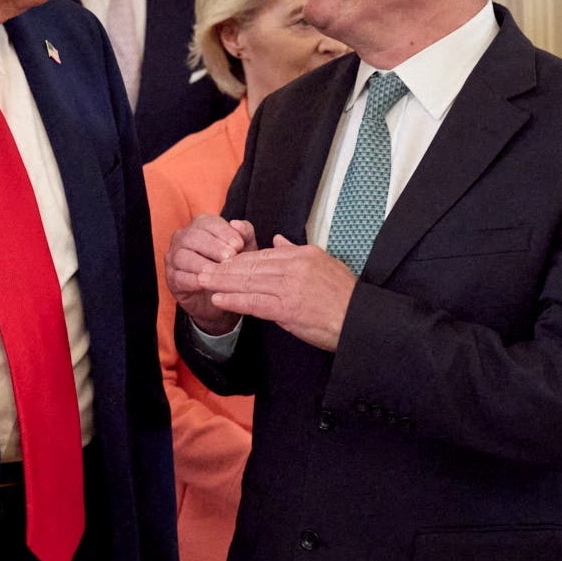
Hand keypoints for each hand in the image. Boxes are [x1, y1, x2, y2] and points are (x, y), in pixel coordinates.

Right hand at [166, 216, 257, 334]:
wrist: (222, 294)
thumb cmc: (232, 264)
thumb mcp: (245, 248)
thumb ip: (244, 233)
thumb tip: (236, 223)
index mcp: (200, 225)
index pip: (208, 223)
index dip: (224, 233)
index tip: (239, 245)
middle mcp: (183, 237)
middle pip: (193, 237)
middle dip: (213, 247)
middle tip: (230, 257)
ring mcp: (174, 258)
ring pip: (183, 256)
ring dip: (202, 264)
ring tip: (219, 271)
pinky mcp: (172, 278)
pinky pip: (179, 277)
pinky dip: (194, 281)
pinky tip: (209, 284)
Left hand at [199, 235, 356, 351]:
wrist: (360, 319)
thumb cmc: (343, 296)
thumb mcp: (323, 263)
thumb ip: (296, 251)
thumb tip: (276, 240)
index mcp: (302, 255)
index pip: (262, 254)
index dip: (237, 259)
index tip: (220, 260)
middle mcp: (294, 267)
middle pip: (250, 266)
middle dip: (223, 268)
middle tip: (201, 268)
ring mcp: (289, 287)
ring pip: (248, 282)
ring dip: (222, 283)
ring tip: (202, 281)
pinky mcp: (287, 309)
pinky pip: (254, 302)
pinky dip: (234, 300)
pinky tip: (218, 299)